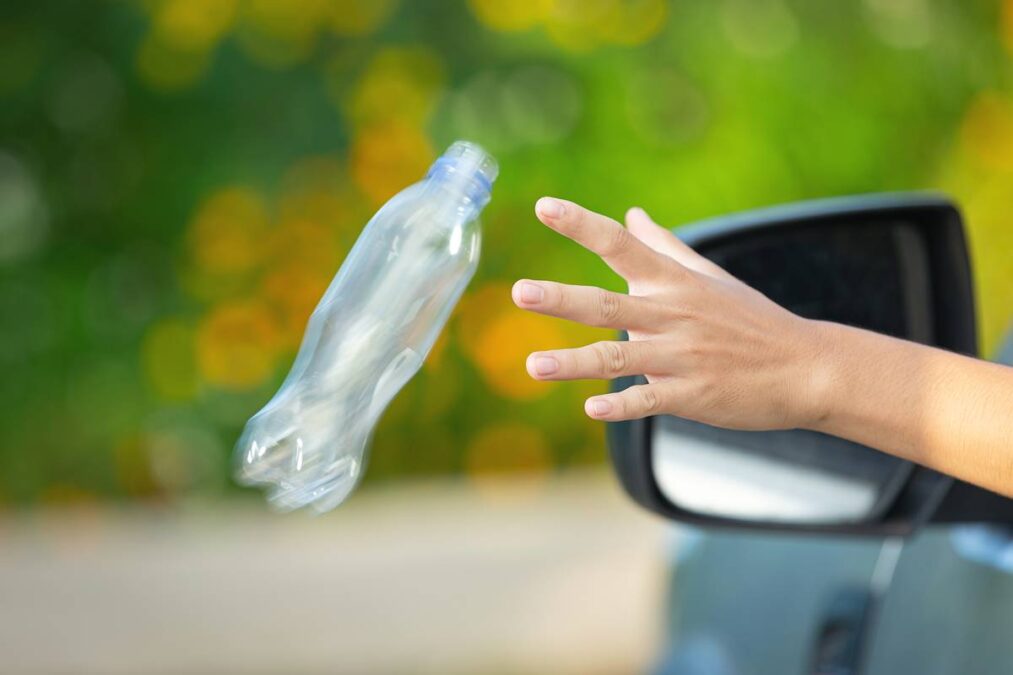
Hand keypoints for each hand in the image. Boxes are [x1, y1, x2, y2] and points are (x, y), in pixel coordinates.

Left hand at [512, 197, 826, 429]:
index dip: (581, 224)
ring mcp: (682, 357)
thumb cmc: (751, 320)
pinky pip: (649, 401)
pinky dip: (621, 406)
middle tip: (520, 291)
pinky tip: (591, 410)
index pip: (620, 246)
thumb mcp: (709, 277)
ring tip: (533, 366)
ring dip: (575, 362)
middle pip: (608, 304)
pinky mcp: (693, 395)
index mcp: (674, 284)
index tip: (544, 205)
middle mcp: (673, 316)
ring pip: (619, 358)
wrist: (807, 367)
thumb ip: (664, 248)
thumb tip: (632, 216)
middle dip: (563, 299)